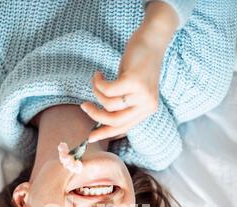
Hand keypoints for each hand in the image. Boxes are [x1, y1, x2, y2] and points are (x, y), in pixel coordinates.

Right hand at [80, 1, 178, 142]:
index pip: (123, 128)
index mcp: (147, 110)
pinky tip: (98, 74)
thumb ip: (122, 104)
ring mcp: (142, 94)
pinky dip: (98, 83)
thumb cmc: (139, 64)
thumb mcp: (131, 89)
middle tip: (84, 106)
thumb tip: (102, 120)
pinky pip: (107, 90)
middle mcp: (147, 105)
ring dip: (97, 92)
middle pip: (115, 120)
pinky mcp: (134, 81)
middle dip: (96, 115)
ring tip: (96, 81)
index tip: (90, 137)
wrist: (152, 40)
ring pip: (108, 104)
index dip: (105, 133)